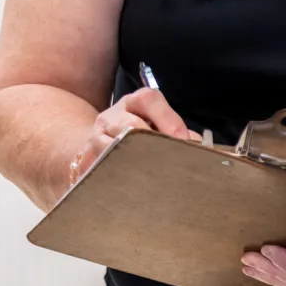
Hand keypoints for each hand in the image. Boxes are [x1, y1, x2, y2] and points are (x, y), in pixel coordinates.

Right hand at [69, 88, 200, 182]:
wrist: (101, 144)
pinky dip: (111, 175)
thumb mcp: (157, 126)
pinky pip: (96, 167)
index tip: (182, 140)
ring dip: (130, 161)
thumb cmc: (139, 136)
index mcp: (134, 103)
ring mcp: (95, 136)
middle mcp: (112, 116)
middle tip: (166, 161)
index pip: (149, 99)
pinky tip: (125, 186)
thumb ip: (178, 134)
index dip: (168, 119)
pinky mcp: (86, 157)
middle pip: (128, 123)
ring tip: (148, 176)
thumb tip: (199, 148)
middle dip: (149, 143)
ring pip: (110, 146)